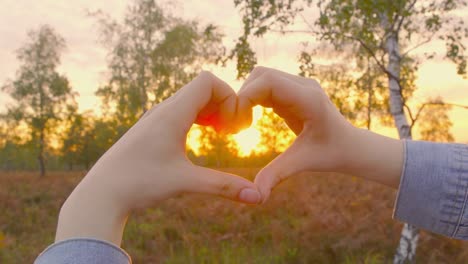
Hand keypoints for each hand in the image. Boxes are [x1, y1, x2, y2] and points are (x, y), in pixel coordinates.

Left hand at [55, 72, 260, 245]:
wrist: (100, 194)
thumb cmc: (139, 184)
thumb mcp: (185, 183)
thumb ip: (224, 186)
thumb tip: (258, 197)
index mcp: (172, 113)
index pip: (208, 80)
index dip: (228, 96)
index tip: (232, 126)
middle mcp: (163, 110)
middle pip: (202, 88)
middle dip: (223, 105)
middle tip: (231, 132)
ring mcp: (155, 119)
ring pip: (190, 100)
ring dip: (210, 111)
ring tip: (220, 134)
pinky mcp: (151, 130)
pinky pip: (180, 111)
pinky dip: (197, 118)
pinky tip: (200, 137)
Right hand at [238, 67, 403, 202]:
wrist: (350, 146)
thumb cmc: (331, 154)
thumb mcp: (303, 163)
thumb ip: (277, 174)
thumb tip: (255, 196)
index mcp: (308, 98)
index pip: (267, 81)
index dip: (246, 96)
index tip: (238, 122)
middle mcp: (303, 86)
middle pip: (260, 75)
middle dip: (243, 96)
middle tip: (237, 125)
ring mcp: (298, 86)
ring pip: (261, 78)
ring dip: (247, 97)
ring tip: (243, 123)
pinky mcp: (292, 91)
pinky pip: (266, 86)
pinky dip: (253, 99)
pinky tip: (251, 119)